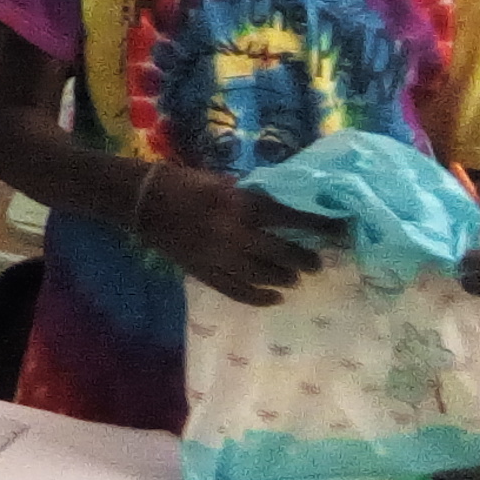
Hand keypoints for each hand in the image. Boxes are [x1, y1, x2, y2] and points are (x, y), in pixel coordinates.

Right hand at [136, 165, 323, 305]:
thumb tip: (280, 207)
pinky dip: (260, 298)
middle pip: (283, 254)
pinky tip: (274, 298)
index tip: (339, 232)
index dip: (318, 227)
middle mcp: (235, 234)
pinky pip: (239, 292)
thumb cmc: (181, 182)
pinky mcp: (206, 273)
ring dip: (285, 279)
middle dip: (305, 260)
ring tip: (294, 278)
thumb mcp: (220, 181)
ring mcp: (220, 258)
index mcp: (240, 205)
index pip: (291, 219)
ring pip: (265, 277)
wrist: (140, 201)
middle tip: (316, 263)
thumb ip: (250, 196)